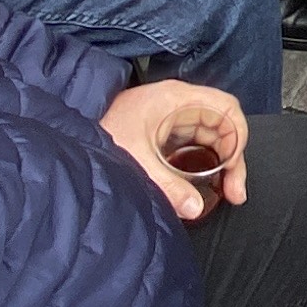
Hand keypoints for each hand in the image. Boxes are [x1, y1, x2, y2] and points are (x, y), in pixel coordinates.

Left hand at [100, 82, 247, 218]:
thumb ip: (167, 185)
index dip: (237, 137)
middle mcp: (178, 104)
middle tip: (233, 192)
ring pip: (211, 137)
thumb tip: (196, 207)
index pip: (225, 108)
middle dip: (232, 158)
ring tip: (224, 192)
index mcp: (175, 100)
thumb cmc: (99, 133)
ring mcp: (172, 117)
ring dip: (221, 163)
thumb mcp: (135, 161)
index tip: (233, 168)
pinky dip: (205, 163)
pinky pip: (195, 144)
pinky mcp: (164, 131)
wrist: (69, 135)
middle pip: (222, 125)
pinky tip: (203, 184)